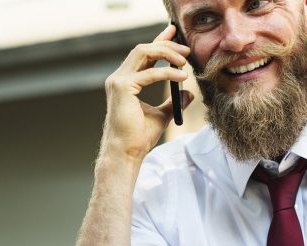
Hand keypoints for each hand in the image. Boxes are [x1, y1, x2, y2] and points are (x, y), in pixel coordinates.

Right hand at [101, 24, 192, 159]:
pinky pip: (148, 73)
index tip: (173, 31)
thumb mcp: (162, 115)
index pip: (143, 54)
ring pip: (143, 53)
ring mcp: (118, 81)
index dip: (159, 40)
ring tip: (185, 61)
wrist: (127, 153)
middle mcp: (119, 77)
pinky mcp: (122, 88)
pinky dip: (167, 72)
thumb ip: (173, 102)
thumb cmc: (139, 137)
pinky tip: (182, 76)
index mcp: (126, 81)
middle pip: (143, 49)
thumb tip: (188, 94)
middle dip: (166, 44)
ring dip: (166, 53)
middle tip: (187, 50)